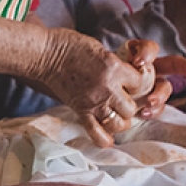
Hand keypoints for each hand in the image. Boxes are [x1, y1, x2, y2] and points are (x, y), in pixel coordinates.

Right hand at [38, 31, 167, 146]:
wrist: (44, 54)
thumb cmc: (70, 46)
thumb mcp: (100, 48)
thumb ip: (115, 65)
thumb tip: (127, 76)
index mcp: (114, 69)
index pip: (141, 83)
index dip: (139, 83)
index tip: (132, 81)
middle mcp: (106, 88)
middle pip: (132, 108)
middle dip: (131, 105)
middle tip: (124, 99)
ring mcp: (93, 102)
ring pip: (119, 123)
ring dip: (120, 120)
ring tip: (116, 114)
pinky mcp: (80, 111)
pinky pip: (96, 133)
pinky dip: (104, 139)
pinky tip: (108, 137)